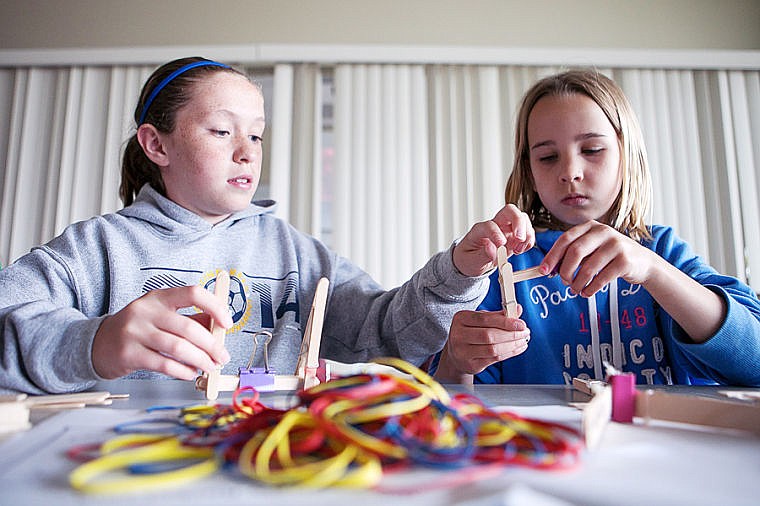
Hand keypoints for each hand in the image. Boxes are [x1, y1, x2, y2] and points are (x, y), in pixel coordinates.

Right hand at [92, 285, 232, 379]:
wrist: (99, 343)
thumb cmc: (139, 329)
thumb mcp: (163, 316)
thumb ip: (191, 319)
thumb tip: (220, 327)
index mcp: (159, 297)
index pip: (193, 293)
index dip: (215, 307)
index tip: (227, 323)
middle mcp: (146, 311)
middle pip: (189, 327)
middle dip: (212, 345)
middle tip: (223, 357)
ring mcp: (135, 332)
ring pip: (179, 348)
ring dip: (201, 360)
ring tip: (210, 366)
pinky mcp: (129, 353)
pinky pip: (164, 364)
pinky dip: (183, 371)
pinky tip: (191, 373)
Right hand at [435, 306, 530, 380]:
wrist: (457, 354)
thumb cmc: (471, 333)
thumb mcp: (481, 320)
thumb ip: (498, 315)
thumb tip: (518, 309)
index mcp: (461, 319)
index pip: (485, 319)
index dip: (505, 321)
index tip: (521, 323)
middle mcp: (458, 335)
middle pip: (489, 335)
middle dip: (511, 334)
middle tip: (525, 332)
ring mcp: (462, 352)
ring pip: (493, 349)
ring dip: (512, 345)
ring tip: (523, 340)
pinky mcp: (470, 364)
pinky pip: (494, 359)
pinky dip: (509, 353)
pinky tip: (517, 348)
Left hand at [453, 204, 534, 276]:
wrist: (473, 261)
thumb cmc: (470, 258)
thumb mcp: (471, 261)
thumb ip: (482, 255)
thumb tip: (492, 249)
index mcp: (479, 230)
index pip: (489, 225)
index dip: (496, 233)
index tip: (501, 245)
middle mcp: (495, 225)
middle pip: (510, 211)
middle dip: (518, 222)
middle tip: (520, 238)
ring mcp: (506, 230)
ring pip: (522, 219)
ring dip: (526, 234)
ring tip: (518, 250)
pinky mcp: (515, 237)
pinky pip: (527, 232)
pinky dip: (529, 240)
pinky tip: (522, 249)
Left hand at [540, 220, 725, 341]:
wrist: (642, 262)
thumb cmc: (609, 257)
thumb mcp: (591, 250)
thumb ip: (572, 255)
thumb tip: (547, 269)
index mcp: (590, 227)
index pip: (565, 239)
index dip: (552, 256)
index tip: (543, 271)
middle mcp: (603, 232)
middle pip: (575, 252)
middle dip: (565, 271)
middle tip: (564, 282)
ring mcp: (616, 245)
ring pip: (588, 268)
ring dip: (578, 283)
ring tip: (576, 289)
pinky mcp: (625, 261)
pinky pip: (601, 278)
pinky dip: (591, 289)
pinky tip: (588, 292)